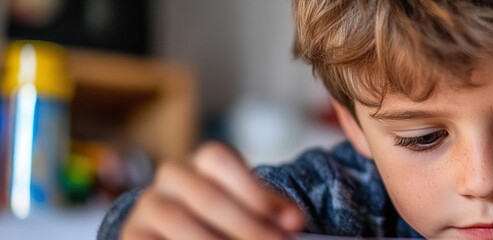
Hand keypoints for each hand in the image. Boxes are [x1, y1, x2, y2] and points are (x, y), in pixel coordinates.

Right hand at [121, 142, 304, 239]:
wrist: (172, 230)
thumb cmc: (223, 216)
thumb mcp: (249, 205)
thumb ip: (271, 210)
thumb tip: (293, 222)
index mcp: (202, 161)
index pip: (220, 160)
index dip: (255, 192)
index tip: (292, 224)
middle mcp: (171, 176)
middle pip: (207, 196)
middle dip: (248, 227)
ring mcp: (148, 205)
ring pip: (180, 223)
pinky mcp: (132, 234)